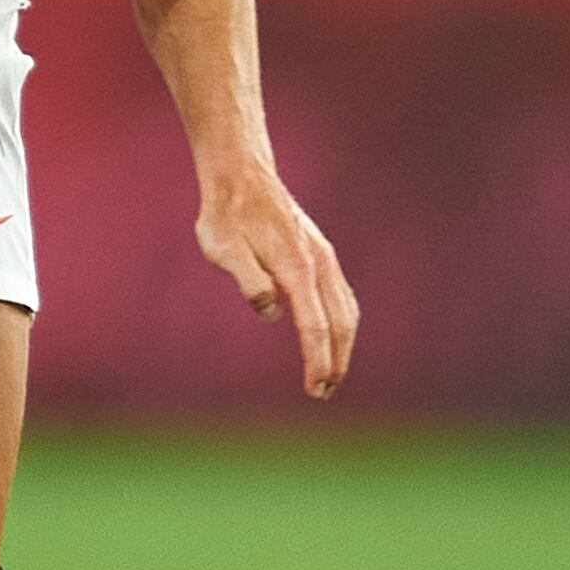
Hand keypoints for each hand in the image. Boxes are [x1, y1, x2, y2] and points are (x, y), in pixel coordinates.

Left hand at [195, 169, 357, 397]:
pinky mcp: (320, 253)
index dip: (318, 361)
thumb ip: (249, 281)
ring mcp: (324, 257)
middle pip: (341, 322)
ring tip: (331, 373)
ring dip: (343, 344)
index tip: (315, 388)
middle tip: (324, 391)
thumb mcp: (223, 250)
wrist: (241, 177)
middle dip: (337, 360)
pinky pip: (341, 294)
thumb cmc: (226, 216)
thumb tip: (271, 312)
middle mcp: (319, 263)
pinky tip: (332, 334)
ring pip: (346, 309)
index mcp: (298, 268)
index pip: (315, 326)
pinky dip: (342, 321)